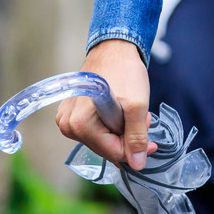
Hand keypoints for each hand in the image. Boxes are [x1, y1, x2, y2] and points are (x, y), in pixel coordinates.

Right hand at [56, 38, 156, 169]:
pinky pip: (95, 131)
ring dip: (120, 129)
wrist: (114, 48)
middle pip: (106, 148)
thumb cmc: (125, 71)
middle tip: (139, 114)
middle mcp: (67, 126)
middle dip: (127, 135)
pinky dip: (110, 124)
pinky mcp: (71, 115)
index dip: (136, 144)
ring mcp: (66, 121)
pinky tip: (118, 109)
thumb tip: (137, 164)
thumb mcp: (137, 105)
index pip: (113, 153)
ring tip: (128, 108)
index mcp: (80, 125)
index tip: (147, 125)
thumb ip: (137, 136)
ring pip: (101, 140)